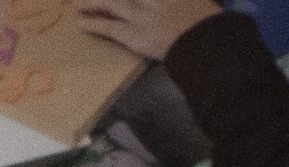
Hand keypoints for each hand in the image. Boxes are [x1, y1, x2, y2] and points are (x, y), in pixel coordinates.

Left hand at [73, 0, 220, 58]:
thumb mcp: (199, 1)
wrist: (208, 41)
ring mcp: (143, 13)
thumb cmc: (209, 23)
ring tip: (78, 3)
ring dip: (93, 3)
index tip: (122, 0)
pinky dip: (93, 24)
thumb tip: (177, 1)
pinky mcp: (135, 33)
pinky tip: (79, 22)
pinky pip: (109, 27)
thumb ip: (182, 0)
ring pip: (113, 3)